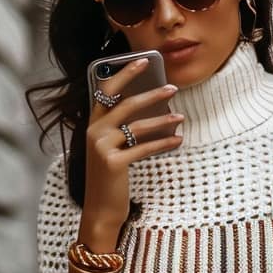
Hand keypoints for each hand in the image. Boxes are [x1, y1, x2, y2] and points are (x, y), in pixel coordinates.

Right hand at [85, 58, 184, 227]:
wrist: (100, 211)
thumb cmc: (109, 180)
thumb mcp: (110, 150)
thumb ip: (119, 130)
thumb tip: (149, 111)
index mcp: (92, 125)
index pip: (106, 91)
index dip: (124, 73)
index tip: (143, 61)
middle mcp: (94, 132)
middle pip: (125, 104)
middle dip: (151, 94)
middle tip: (172, 88)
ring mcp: (102, 147)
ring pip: (138, 126)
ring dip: (163, 120)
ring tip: (180, 117)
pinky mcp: (113, 163)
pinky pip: (144, 148)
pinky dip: (164, 143)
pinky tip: (178, 140)